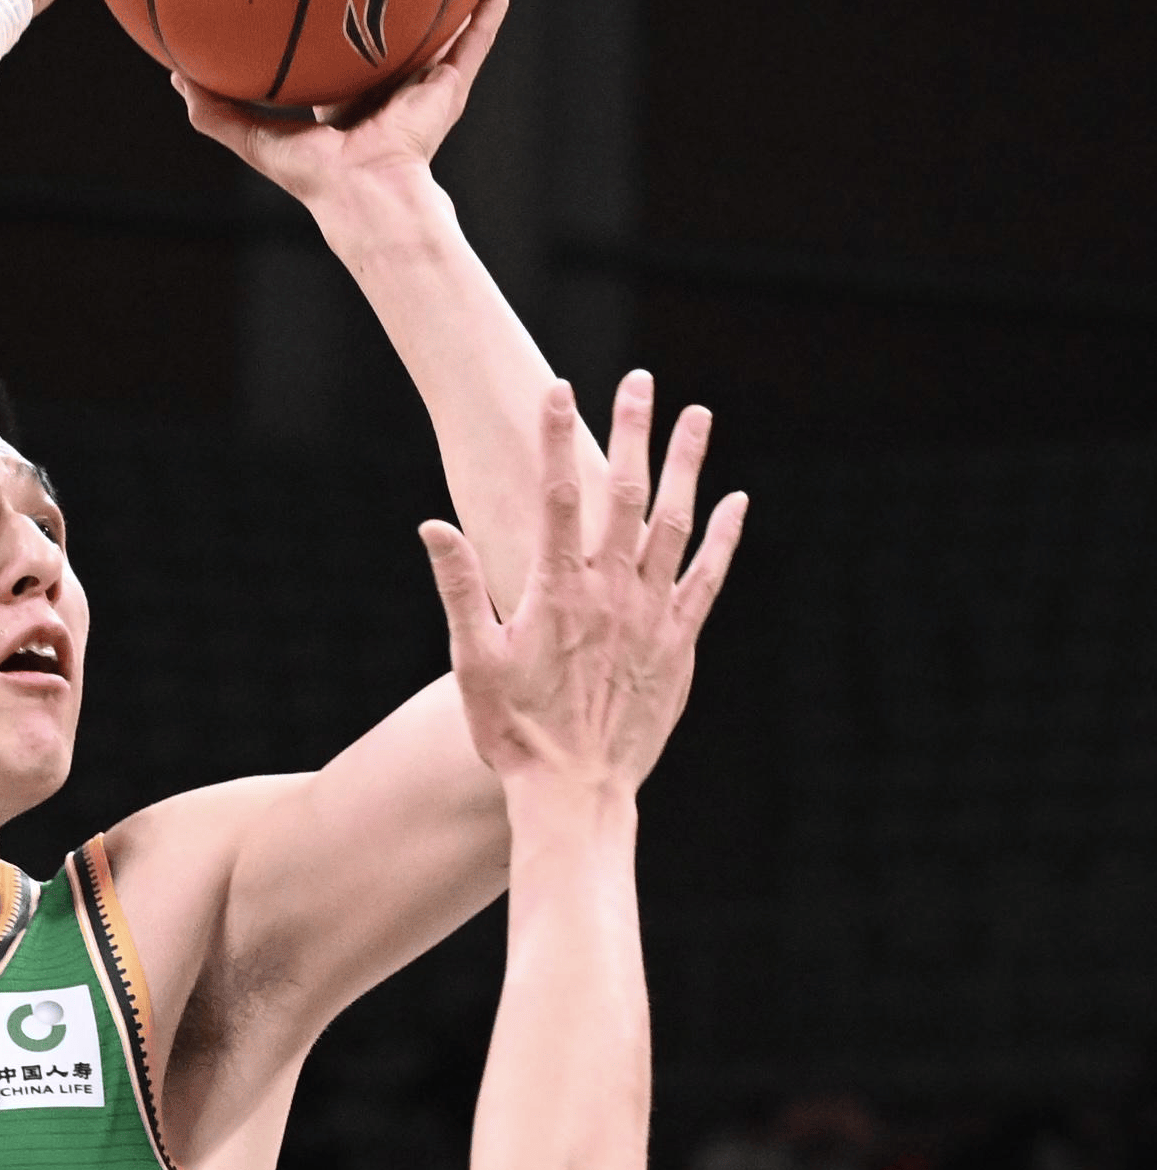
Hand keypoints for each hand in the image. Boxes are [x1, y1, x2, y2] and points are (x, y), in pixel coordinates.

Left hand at [172, 0, 509, 207]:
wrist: (363, 193)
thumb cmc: (312, 174)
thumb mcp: (255, 136)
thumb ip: (214, 110)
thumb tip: (174, 76)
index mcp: (348, 93)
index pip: (346, 44)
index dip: (340, 10)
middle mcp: (389, 83)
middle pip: (398, 23)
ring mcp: (423, 83)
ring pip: (444, 24)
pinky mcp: (450, 86)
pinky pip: (477, 37)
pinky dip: (489, 6)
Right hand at [419, 374, 744, 794]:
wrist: (575, 790)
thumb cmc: (515, 731)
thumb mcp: (471, 661)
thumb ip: (458, 588)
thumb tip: (432, 526)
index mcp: (555, 591)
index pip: (557, 495)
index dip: (555, 438)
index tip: (558, 388)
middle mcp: (609, 593)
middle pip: (624, 493)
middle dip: (630, 431)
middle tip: (638, 379)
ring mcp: (650, 616)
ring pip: (675, 523)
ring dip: (687, 466)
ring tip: (697, 415)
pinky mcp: (679, 644)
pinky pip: (707, 578)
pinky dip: (724, 537)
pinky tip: (737, 501)